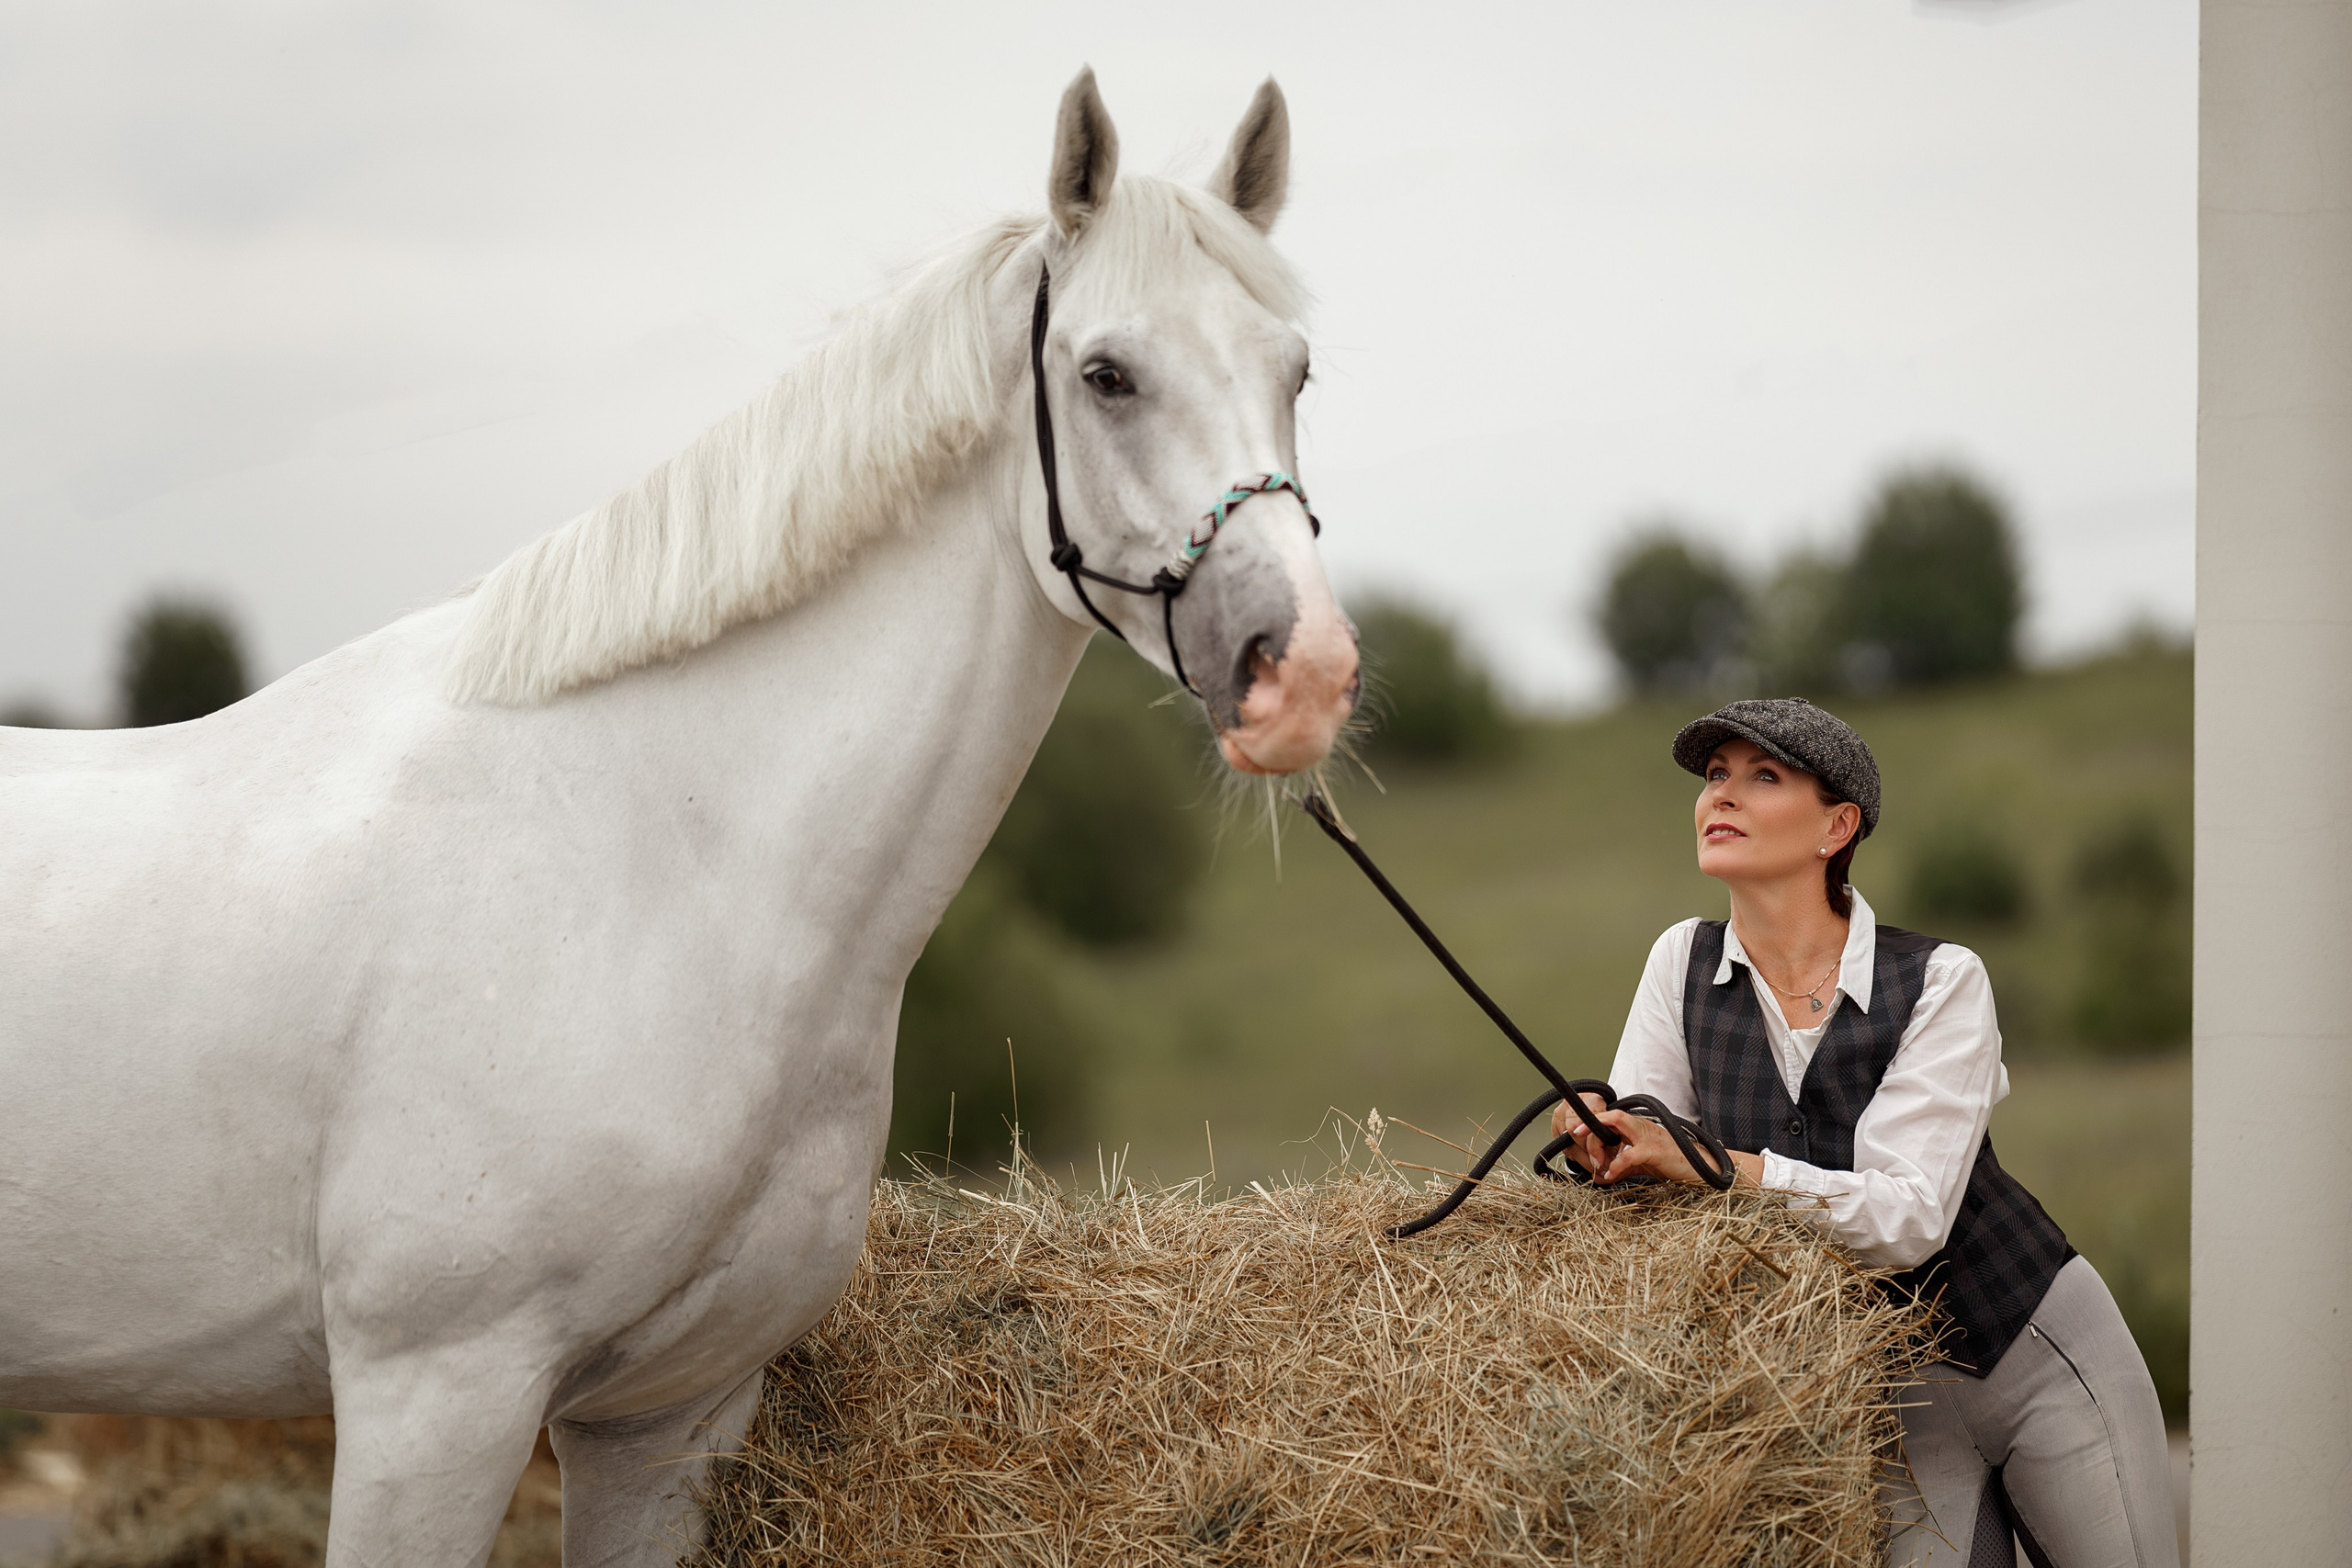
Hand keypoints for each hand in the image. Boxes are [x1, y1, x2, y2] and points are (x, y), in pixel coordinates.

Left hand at [1549, 1098, 1761, 1187]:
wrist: (1703, 1170)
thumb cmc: (1673, 1164)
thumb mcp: (1642, 1165)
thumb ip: (1621, 1168)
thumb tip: (1599, 1176)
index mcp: (1639, 1128)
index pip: (1611, 1118)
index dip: (1593, 1122)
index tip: (1576, 1132)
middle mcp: (1643, 1127)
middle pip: (1612, 1116)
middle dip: (1593, 1130)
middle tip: (1585, 1149)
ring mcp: (1651, 1136)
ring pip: (1619, 1124)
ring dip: (1601, 1142)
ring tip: (1596, 1163)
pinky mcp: (1657, 1150)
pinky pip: (1631, 1153)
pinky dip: (1617, 1164)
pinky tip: (1611, 1175)